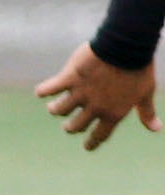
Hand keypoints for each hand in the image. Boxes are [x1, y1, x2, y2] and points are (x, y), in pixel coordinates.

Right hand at [34, 42, 160, 149]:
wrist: (125, 48)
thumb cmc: (138, 69)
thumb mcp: (145, 92)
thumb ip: (146, 112)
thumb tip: (156, 129)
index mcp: (113, 113)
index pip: (99, 135)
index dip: (92, 142)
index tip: (87, 146)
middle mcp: (93, 107)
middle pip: (75, 126)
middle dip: (71, 127)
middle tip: (68, 125)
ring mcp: (79, 93)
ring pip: (59, 110)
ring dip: (55, 109)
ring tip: (53, 107)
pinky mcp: (69, 78)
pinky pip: (49, 88)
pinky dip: (43, 91)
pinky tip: (41, 92)